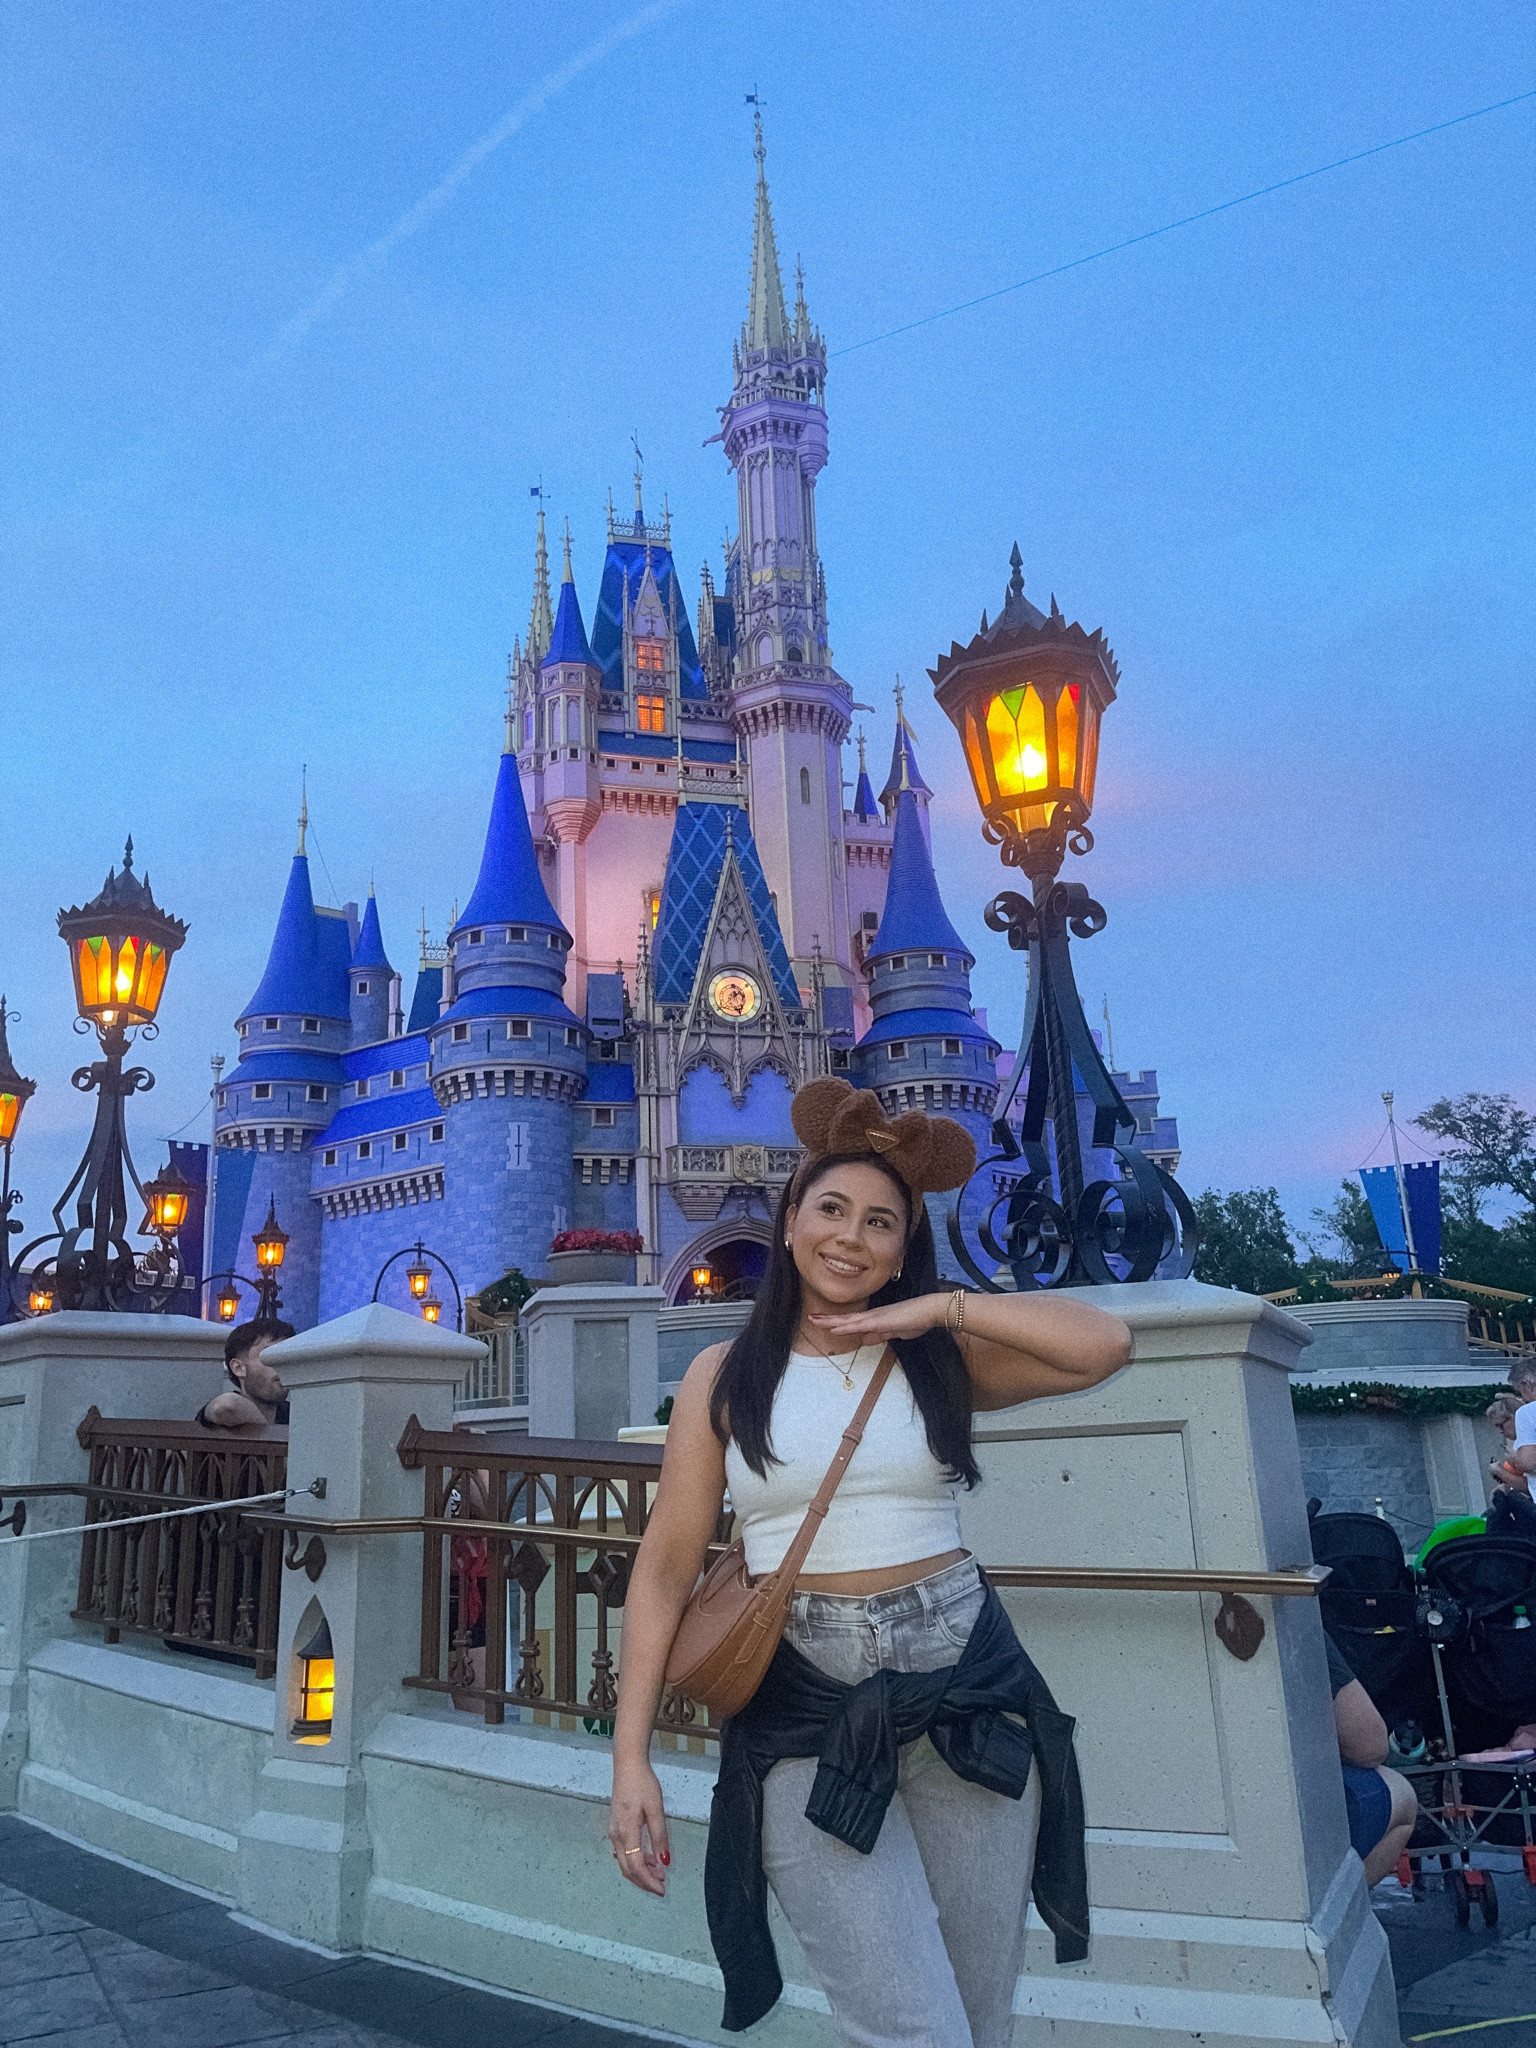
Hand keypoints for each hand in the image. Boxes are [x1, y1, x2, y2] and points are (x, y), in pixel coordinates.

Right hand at [609, 1757, 670, 1896]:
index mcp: (626, 1832)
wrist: (627, 1765)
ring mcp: (614, 1831)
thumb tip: (664, 1862)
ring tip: (659, 1873)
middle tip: (661, 1886)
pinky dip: (635, 1860)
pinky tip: (648, 1858)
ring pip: (625, 1861)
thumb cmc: (642, 1783)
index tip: (661, 1889)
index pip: (636, 1867)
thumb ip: (660, 1837)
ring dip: (640, 1871)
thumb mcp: (656, 1809)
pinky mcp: (616, 1826)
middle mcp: (616, 1835)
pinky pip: (624, 1851)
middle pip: (627, 1869)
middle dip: (644, 1881)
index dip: (648, 1882)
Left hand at [808, 1293, 948, 1344]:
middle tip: (810, 1318)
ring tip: (815, 1321)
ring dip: (831, 1321)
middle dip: (827, 1319)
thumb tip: (865, 1340)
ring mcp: (876, 1317)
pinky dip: (846, 1326)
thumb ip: (880, 1335)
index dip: (836, 1321)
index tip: (822, 1322)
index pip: (851, 1321)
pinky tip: (835, 1328)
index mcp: (875, 1319)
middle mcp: (872, 1316)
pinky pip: (860, 1325)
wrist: (931, 1311)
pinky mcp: (881, 1320)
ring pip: (849, 1320)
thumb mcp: (896, 1332)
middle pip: (845, 1319)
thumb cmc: (917, 1319)